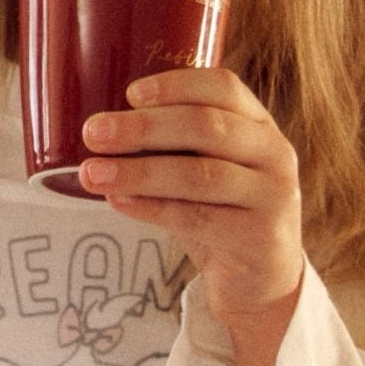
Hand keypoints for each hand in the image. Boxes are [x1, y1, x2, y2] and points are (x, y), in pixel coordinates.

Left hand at [80, 67, 303, 326]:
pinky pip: (197, 218)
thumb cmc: (221, 212)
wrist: (261, 279)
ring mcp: (271, 195)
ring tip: (91, 173)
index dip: (176, 85)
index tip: (130, 94)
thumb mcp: (204, 169)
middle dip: (143, 128)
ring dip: (139, 172)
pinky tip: (118, 202)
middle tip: (93, 132)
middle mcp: (272, 153)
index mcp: (257, 124)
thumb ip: (171, 147)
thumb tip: (103, 131)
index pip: (223, 88)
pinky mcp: (259, 237)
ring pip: (200, 175)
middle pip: (206, 127)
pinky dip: (151, 208)